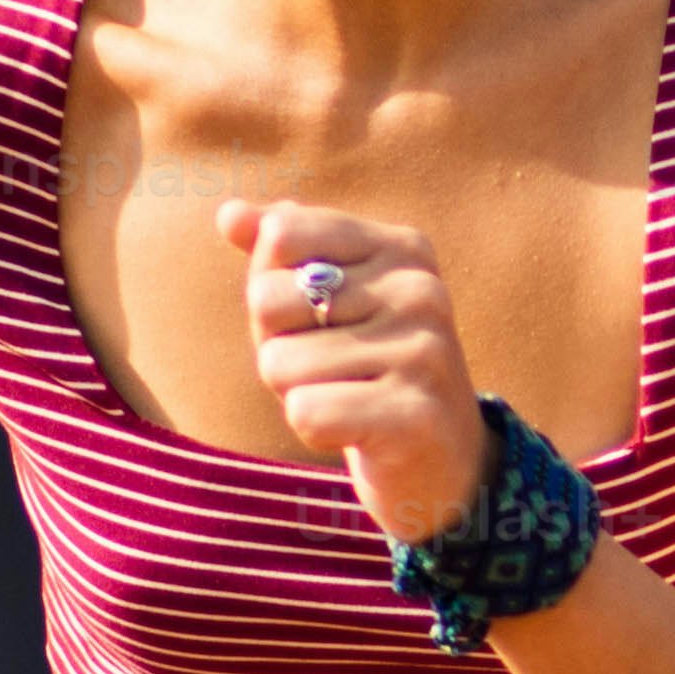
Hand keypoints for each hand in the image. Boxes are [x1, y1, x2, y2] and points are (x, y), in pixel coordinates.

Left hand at [227, 198, 486, 546]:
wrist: (444, 460)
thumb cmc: (369, 369)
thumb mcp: (328, 299)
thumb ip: (283, 250)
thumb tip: (230, 213)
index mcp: (403, 248)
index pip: (280, 237)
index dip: (274, 286)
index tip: (321, 319)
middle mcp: (422, 291)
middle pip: (269, 301)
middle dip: (279, 345)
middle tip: (333, 369)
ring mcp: (424, 352)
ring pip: (279, 364)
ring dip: (296, 393)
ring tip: (349, 400)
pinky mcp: (414, 414)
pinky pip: (305, 412)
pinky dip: (313, 430)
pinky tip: (357, 433)